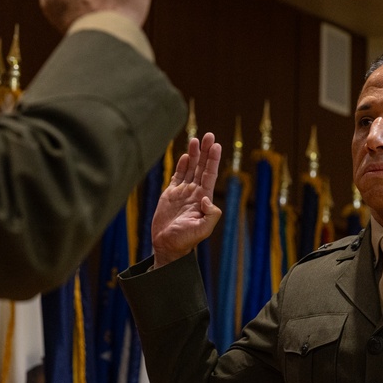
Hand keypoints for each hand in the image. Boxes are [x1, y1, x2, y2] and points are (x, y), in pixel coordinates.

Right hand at [152, 133, 222, 268]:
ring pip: (190, 169)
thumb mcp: (203, 230)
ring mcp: (182, 192)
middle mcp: (195, 193)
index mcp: (203, 199)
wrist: (167, 246)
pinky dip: (181, 165)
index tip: (215, 145)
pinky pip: (177, 176)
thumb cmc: (185, 240)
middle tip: (209, 135)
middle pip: (202, 167)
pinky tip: (186, 155)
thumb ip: (211, 214)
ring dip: (194, 154)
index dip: (213, 160)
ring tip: (196, 139)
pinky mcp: (170, 195)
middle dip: (206, 152)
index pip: (210, 174)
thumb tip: (206, 197)